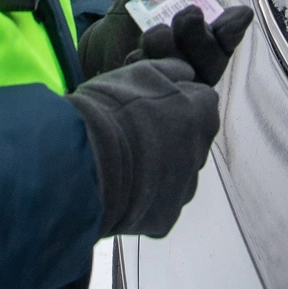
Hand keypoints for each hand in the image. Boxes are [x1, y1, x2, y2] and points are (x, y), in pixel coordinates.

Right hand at [65, 57, 219, 237]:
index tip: (152, 105)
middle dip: (169, 137)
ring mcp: (184, 189)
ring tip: (123, 163)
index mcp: (202, 114)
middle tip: (134, 134)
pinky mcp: (165, 219)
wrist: (85, 162)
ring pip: (176, 175)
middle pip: (190, 142)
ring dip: (158, 169)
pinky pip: (158, 205)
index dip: (176, 102)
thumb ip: (172, 70)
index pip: (201, 103)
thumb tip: (188, 74)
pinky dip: (143, 198)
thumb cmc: (111, 110)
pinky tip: (120, 188)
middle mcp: (201, 153)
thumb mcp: (141, 72)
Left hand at [132, 4, 253, 85]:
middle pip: (211, 61)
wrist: (104, 33)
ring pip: (183, 76)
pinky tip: (135, 55)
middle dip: (201, 38)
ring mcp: (173, 84)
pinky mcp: (148, 96)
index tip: (237, 14)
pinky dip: (145, 68)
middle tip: (189, 16)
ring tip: (155, 33)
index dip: (234, 26)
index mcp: (208, 32)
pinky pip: (152, 88)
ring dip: (170, 51)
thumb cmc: (142, 3)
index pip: (230, 34)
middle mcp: (196, 61)